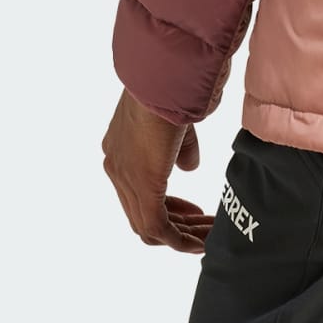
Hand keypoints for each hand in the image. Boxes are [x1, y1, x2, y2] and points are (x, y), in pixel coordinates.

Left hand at [102, 86, 211, 253]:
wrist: (165, 79)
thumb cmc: (174, 89)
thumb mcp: (177, 123)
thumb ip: (181, 151)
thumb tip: (189, 168)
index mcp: (119, 151)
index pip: (138, 193)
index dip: (169, 206)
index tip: (194, 211)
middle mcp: (116, 168)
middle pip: (141, 214)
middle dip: (176, 224)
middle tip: (202, 226)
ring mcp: (125, 179)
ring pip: (148, 226)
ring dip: (180, 235)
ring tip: (206, 237)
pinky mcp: (143, 186)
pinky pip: (157, 227)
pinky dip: (179, 240)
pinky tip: (199, 242)